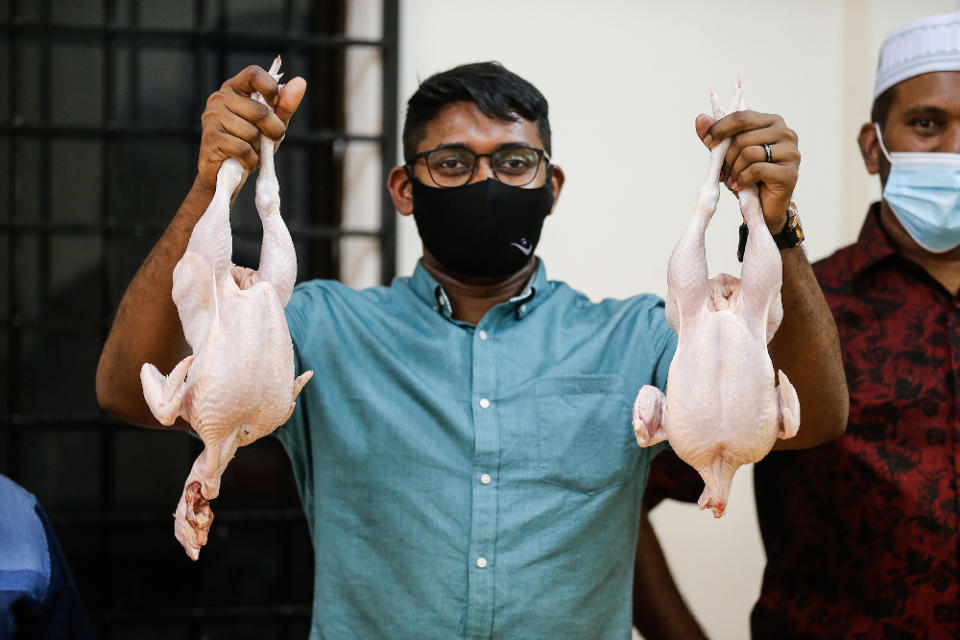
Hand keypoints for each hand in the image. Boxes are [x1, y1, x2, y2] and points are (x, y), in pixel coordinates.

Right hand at [197, 65, 306, 193]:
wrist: (225, 174)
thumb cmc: (250, 144)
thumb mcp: (272, 124)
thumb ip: (285, 105)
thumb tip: (301, 82)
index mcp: (235, 88)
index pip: (254, 74)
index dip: (270, 88)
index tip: (275, 104)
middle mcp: (220, 98)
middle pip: (259, 110)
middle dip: (273, 130)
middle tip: (269, 139)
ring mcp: (212, 117)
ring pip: (251, 132)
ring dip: (258, 148)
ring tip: (250, 150)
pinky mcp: (211, 138)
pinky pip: (243, 149)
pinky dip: (250, 160)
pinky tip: (244, 160)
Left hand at [696, 110, 799, 232]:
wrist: (765, 206)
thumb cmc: (748, 176)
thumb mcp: (729, 154)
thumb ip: (716, 136)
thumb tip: (700, 118)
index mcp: (772, 122)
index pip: (742, 117)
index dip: (720, 128)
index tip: (708, 142)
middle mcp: (786, 133)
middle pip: (743, 137)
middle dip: (727, 157)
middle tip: (724, 172)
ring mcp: (791, 152)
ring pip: (749, 153)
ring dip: (734, 170)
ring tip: (732, 180)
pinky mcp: (789, 172)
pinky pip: (756, 170)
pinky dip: (742, 179)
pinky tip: (741, 186)